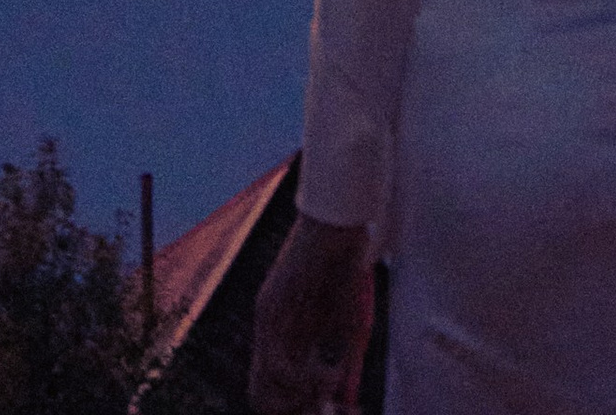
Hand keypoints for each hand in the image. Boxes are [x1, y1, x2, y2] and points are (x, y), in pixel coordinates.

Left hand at [249, 208, 374, 414]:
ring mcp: (266, 323)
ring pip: (262, 393)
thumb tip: (349, 401)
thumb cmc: (349, 268)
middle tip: (326, 404)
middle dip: (296, 411)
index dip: (302, 408)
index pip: (275, 395)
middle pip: (262, 401)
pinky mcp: (270, 308)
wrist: (340, 220)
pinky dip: (305, 379)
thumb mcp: (353, 325)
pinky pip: (278, 366)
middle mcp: (269, 337)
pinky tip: (328, 368)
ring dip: (301, 400)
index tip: (332, 406)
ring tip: (331, 379)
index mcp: (287, 341)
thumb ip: (348, 365)